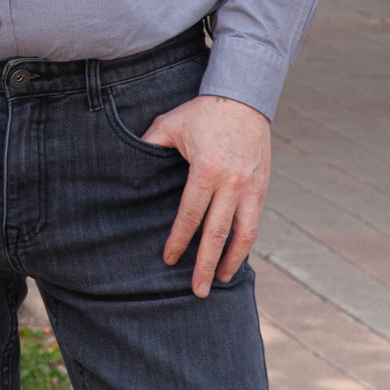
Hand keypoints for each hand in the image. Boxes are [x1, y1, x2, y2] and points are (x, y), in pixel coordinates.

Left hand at [142, 93, 270, 296]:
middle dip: (205, 264)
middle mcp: (231, 183)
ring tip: (219, 281)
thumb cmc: (202, 112)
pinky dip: (245, 244)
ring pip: (242, 234)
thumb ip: (150, 145)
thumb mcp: (170, 124)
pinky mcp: (262, 188)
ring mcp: (250, 187)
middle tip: (196, 291)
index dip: (178, 240)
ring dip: (231, 261)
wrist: (244, 98)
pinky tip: (235, 257)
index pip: (190, 215)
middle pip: (217, 234)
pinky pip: (254, 222)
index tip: (169, 258)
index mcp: (206, 169)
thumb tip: (127, 164)